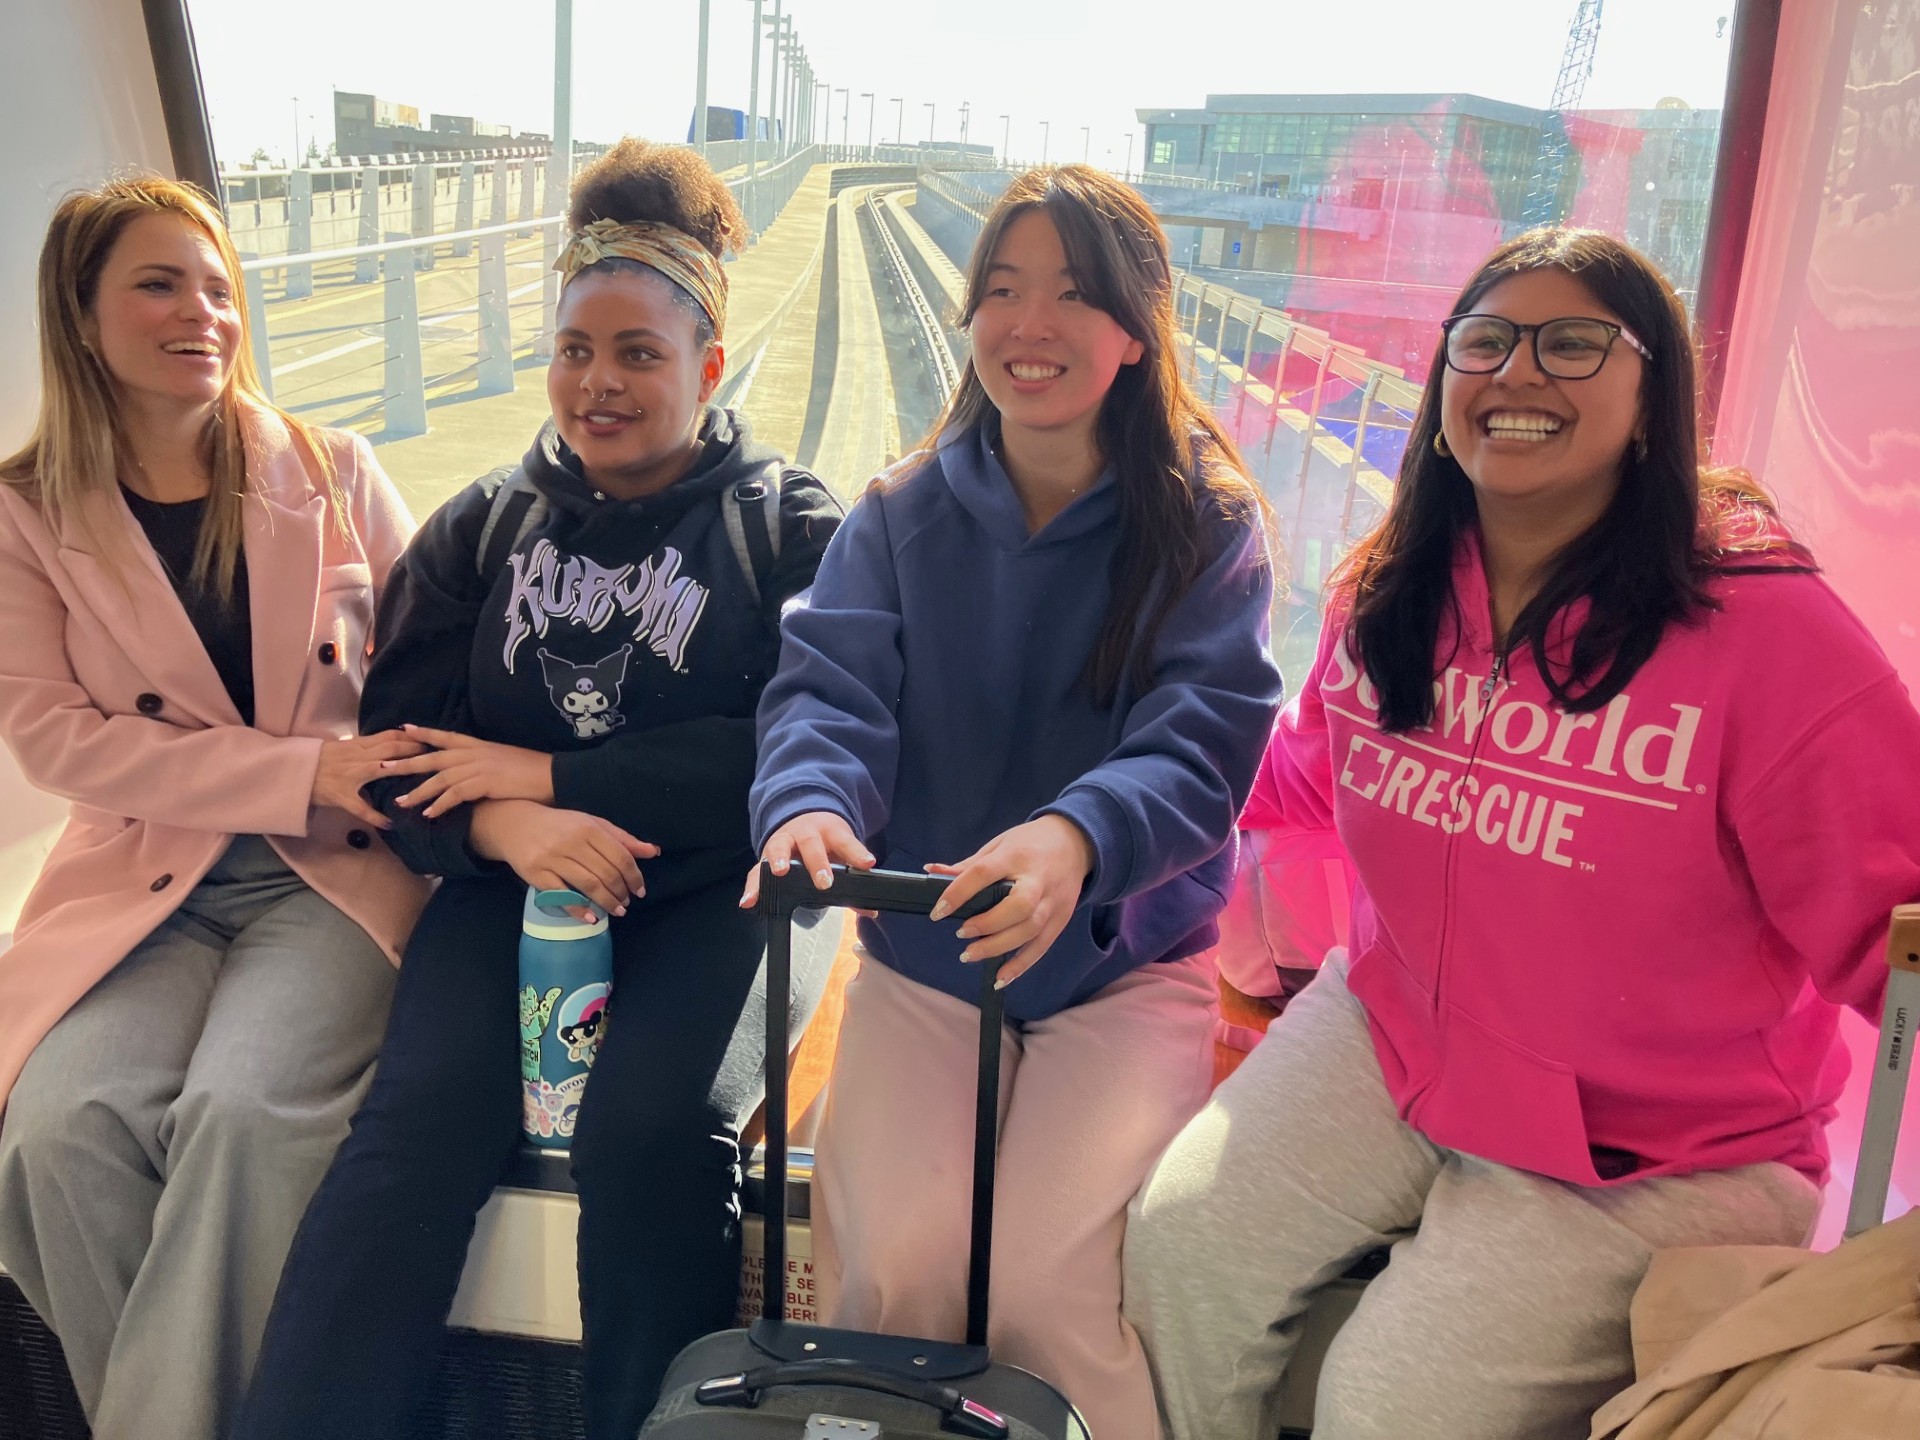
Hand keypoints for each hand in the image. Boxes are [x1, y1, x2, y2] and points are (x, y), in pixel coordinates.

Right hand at [312, 729, 427, 829]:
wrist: (294, 773)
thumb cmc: (320, 761)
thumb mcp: (343, 748)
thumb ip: (366, 747)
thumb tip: (390, 743)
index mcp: (357, 746)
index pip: (389, 736)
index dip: (411, 738)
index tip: (430, 739)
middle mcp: (356, 758)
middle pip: (391, 749)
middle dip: (416, 751)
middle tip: (437, 756)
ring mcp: (349, 777)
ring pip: (380, 770)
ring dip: (403, 772)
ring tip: (423, 781)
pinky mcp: (341, 796)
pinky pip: (360, 807)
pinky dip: (375, 816)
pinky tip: (390, 824)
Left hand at [381, 724, 554, 817]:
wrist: (553, 774)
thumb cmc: (532, 770)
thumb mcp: (504, 760)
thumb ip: (484, 763)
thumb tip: (472, 774)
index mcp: (478, 745)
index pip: (445, 736)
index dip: (424, 733)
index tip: (403, 729)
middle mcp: (474, 753)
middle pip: (432, 757)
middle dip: (406, 763)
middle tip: (382, 767)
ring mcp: (479, 767)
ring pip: (439, 779)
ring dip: (418, 791)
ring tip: (400, 802)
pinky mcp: (485, 783)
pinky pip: (455, 794)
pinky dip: (440, 804)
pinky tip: (428, 814)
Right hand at [470, 799, 657, 917]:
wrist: (515, 824)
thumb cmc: (560, 825)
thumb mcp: (591, 824)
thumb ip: (622, 839)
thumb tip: (654, 852)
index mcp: (588, 828)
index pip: (620, 856)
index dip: (634, 876)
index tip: (639, 890)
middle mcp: (572, 842)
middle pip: (606, 873)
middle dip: (621, 892)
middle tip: (626, 903)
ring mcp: (552, 858)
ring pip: (587, 885)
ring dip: (606, 902)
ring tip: (616, 910)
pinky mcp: (536, 873)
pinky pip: (562, 895)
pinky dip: (578, 908)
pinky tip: (591, 916)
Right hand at [740, 810, 874, 908]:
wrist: (802, 818)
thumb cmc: (826, 840)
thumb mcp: (843, 851)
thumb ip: (854, 881)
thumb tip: (870, 911)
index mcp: (829, 831)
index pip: (845, 841)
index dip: (857, 853)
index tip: (868, 864)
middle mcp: (804, 834)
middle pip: (811, 844)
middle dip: (817, 862)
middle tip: (825, 882)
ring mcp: (783, 843)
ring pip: (778, 848)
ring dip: (778, 860)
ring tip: (779, 873)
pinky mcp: (765, 857)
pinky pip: (756, 870)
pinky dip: (752, 886)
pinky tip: (748, 901)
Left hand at [925, 815, 1095, 988]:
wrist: (1076, 842)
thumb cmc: (1030, 843)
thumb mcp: (999, 844)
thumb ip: (968, 865)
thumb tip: (931, 872)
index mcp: (1016, 855)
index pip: (985, 873)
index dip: (959, 892)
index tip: (938, 911)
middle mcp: (1038, 880)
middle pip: (1018, 907)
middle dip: (987, 924)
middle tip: (961, 932)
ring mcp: (1053, 902)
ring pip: (1029, 930)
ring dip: (999, 947)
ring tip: (970, 954)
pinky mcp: (1061, 919)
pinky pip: (1042, 946)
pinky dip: (1021, 965)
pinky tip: (1001, 978)